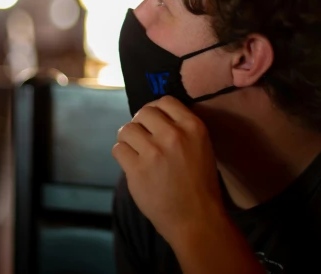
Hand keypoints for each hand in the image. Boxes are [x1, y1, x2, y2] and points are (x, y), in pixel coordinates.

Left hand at [112, 95, 224, 243]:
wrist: (196, 218)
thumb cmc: (201, 184)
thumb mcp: (202, 147)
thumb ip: (181, 128)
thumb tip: (156, 117)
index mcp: (193, 127)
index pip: (165, 101)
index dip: (156, 111)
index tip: (154, 123)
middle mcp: (172, 134)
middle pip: (143, 113)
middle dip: (140, 124)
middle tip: (143, 139)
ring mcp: (153, 152)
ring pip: (126, 129)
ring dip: (128, 139)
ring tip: (135, 151)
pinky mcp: (137, 170)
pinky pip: (118, 149)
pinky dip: (122, 155)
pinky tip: (132, 164)